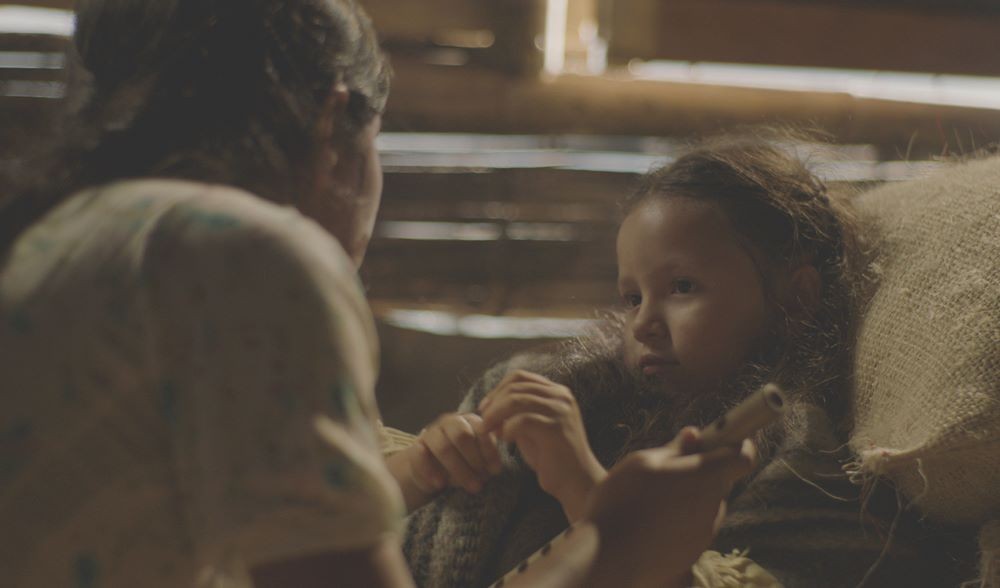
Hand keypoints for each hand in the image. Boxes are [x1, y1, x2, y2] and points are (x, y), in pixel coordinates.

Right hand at [386, 412, 501, 510]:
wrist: (433, 470)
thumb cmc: (463, 462)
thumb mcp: (479, 460)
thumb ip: (487, 461)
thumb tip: (495, 469)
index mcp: (470, 421)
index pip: (481, 430)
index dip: (489, 451)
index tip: (495, 471)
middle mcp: (450, 422)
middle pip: (462, 435)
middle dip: (473, 460)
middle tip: (480, 481)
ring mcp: (432, 433)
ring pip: (443, 447)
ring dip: (457, 469)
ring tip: (468, 487)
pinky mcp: (416, 447)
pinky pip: (420, 456)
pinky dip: (430, 472)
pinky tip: (440, 485)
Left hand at [479, 370, 605, 520]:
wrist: (576, 481)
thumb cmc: (551, 457)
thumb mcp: (531, 428)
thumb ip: (515, 413)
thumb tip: (488, 407)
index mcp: (557, 392)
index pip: (520, 377)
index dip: (497, 390)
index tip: (484, 408)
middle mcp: (561, 396)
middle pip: (516, 386)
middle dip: (493, 403)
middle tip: (483, 421)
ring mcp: (560, 410)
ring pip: (517, 400)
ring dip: (496, 415)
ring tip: (488, 430)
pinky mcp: (556, 427)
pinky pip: (523, 420)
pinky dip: (508, 428)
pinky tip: (505, 439)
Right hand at [583, 427, 756, 587]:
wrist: (608, 557)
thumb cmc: (622, 502)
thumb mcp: (643, 461)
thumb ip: (675, 449)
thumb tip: (694, 436)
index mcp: (705, 477)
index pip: (743, 456)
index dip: (739, 443)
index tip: (728, 435)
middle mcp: (713, 507)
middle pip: (719, 481)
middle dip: (701, 470)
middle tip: (671, 465)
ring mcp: (704, 534)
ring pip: (704, 505)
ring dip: (688, 496)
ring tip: (650, 498)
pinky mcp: (692, 554)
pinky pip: (692, 527)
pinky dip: (678, 520)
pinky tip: (649, 521)